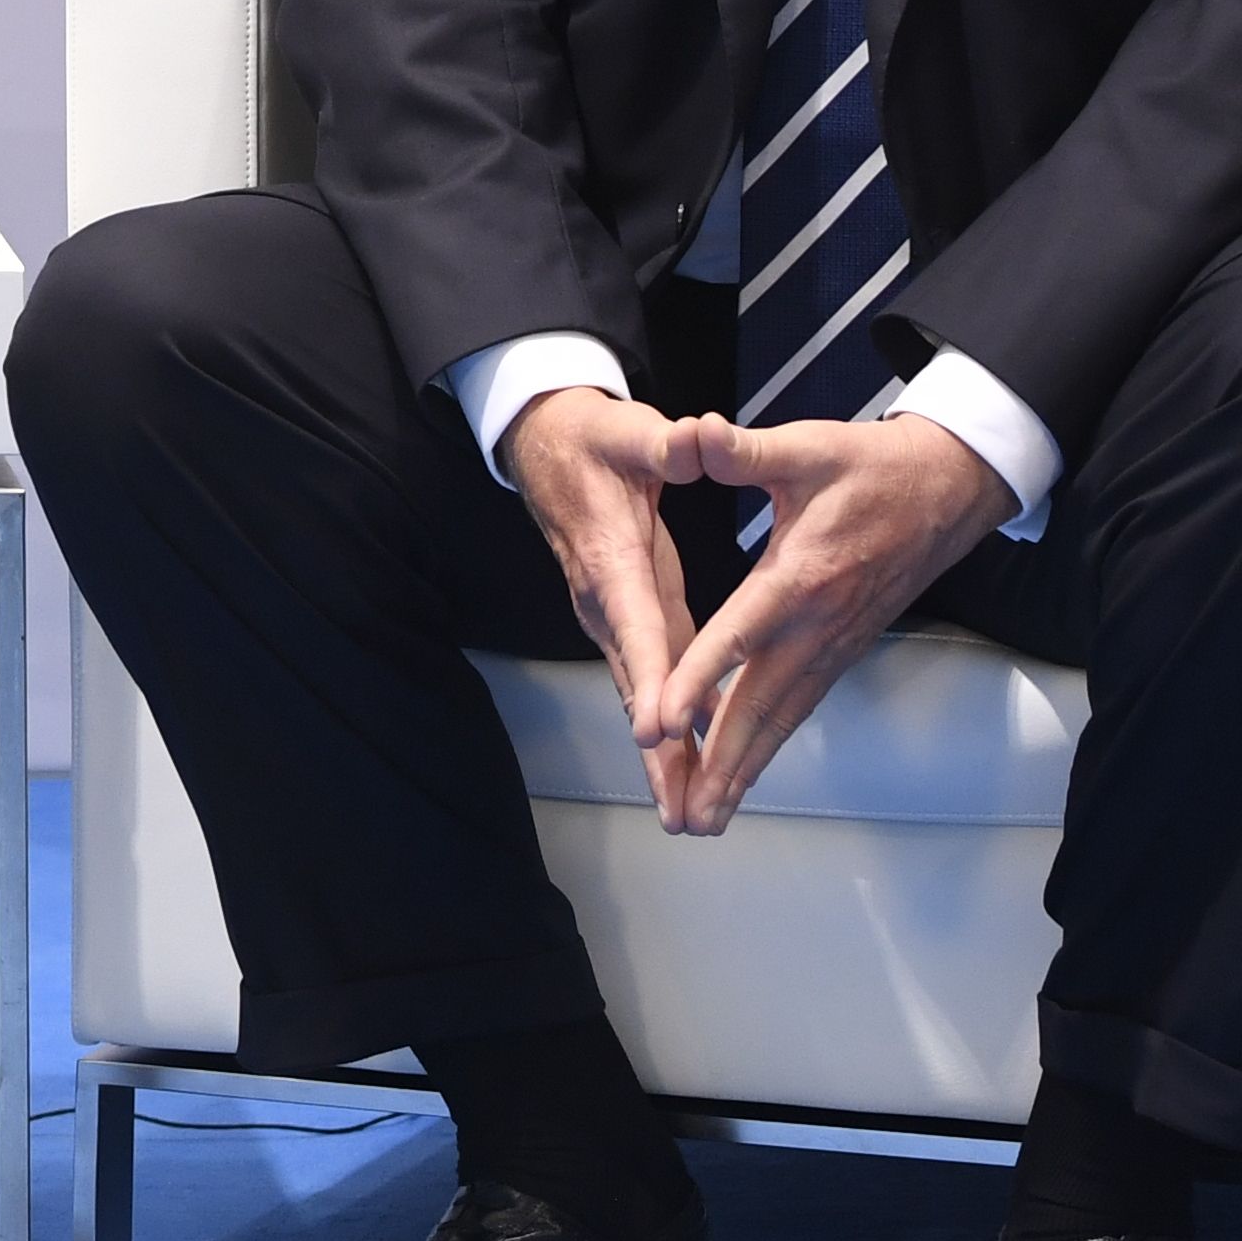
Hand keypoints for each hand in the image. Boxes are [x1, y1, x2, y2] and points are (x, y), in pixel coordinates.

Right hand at [507, 386, 719, 820]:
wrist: (547, 447)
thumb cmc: (592, 439)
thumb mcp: (627, 429)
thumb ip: (662, 442)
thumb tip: (694, 438)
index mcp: (611, 556)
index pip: (634, 623)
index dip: (648, 677)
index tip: (658, 731)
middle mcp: (604, 600)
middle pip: (634, 684)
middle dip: (658, 751)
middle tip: (681, 808)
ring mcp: (611, 615)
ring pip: (639, 693)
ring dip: (662, 756)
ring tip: (688, 811)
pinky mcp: (626, 618)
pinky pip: (648, 680)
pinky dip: (668, 728)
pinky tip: (691, 765)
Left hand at [641, 412, 1009, 836]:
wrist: (947, 489)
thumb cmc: (872, 467)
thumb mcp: (806, 447)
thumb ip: (744, 451)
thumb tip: (695, 432)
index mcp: (799, 577)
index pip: (739, 636)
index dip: (698, 679)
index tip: (662, 722)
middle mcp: (817, 624)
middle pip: (760, 706)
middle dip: (721, 763)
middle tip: (687, 815)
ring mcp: (833, 644)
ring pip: (782, 719)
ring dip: (745, 769)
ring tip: (709, 818)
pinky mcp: (842, 650)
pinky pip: (799, 708)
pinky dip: (769, 746)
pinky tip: (746, 772)